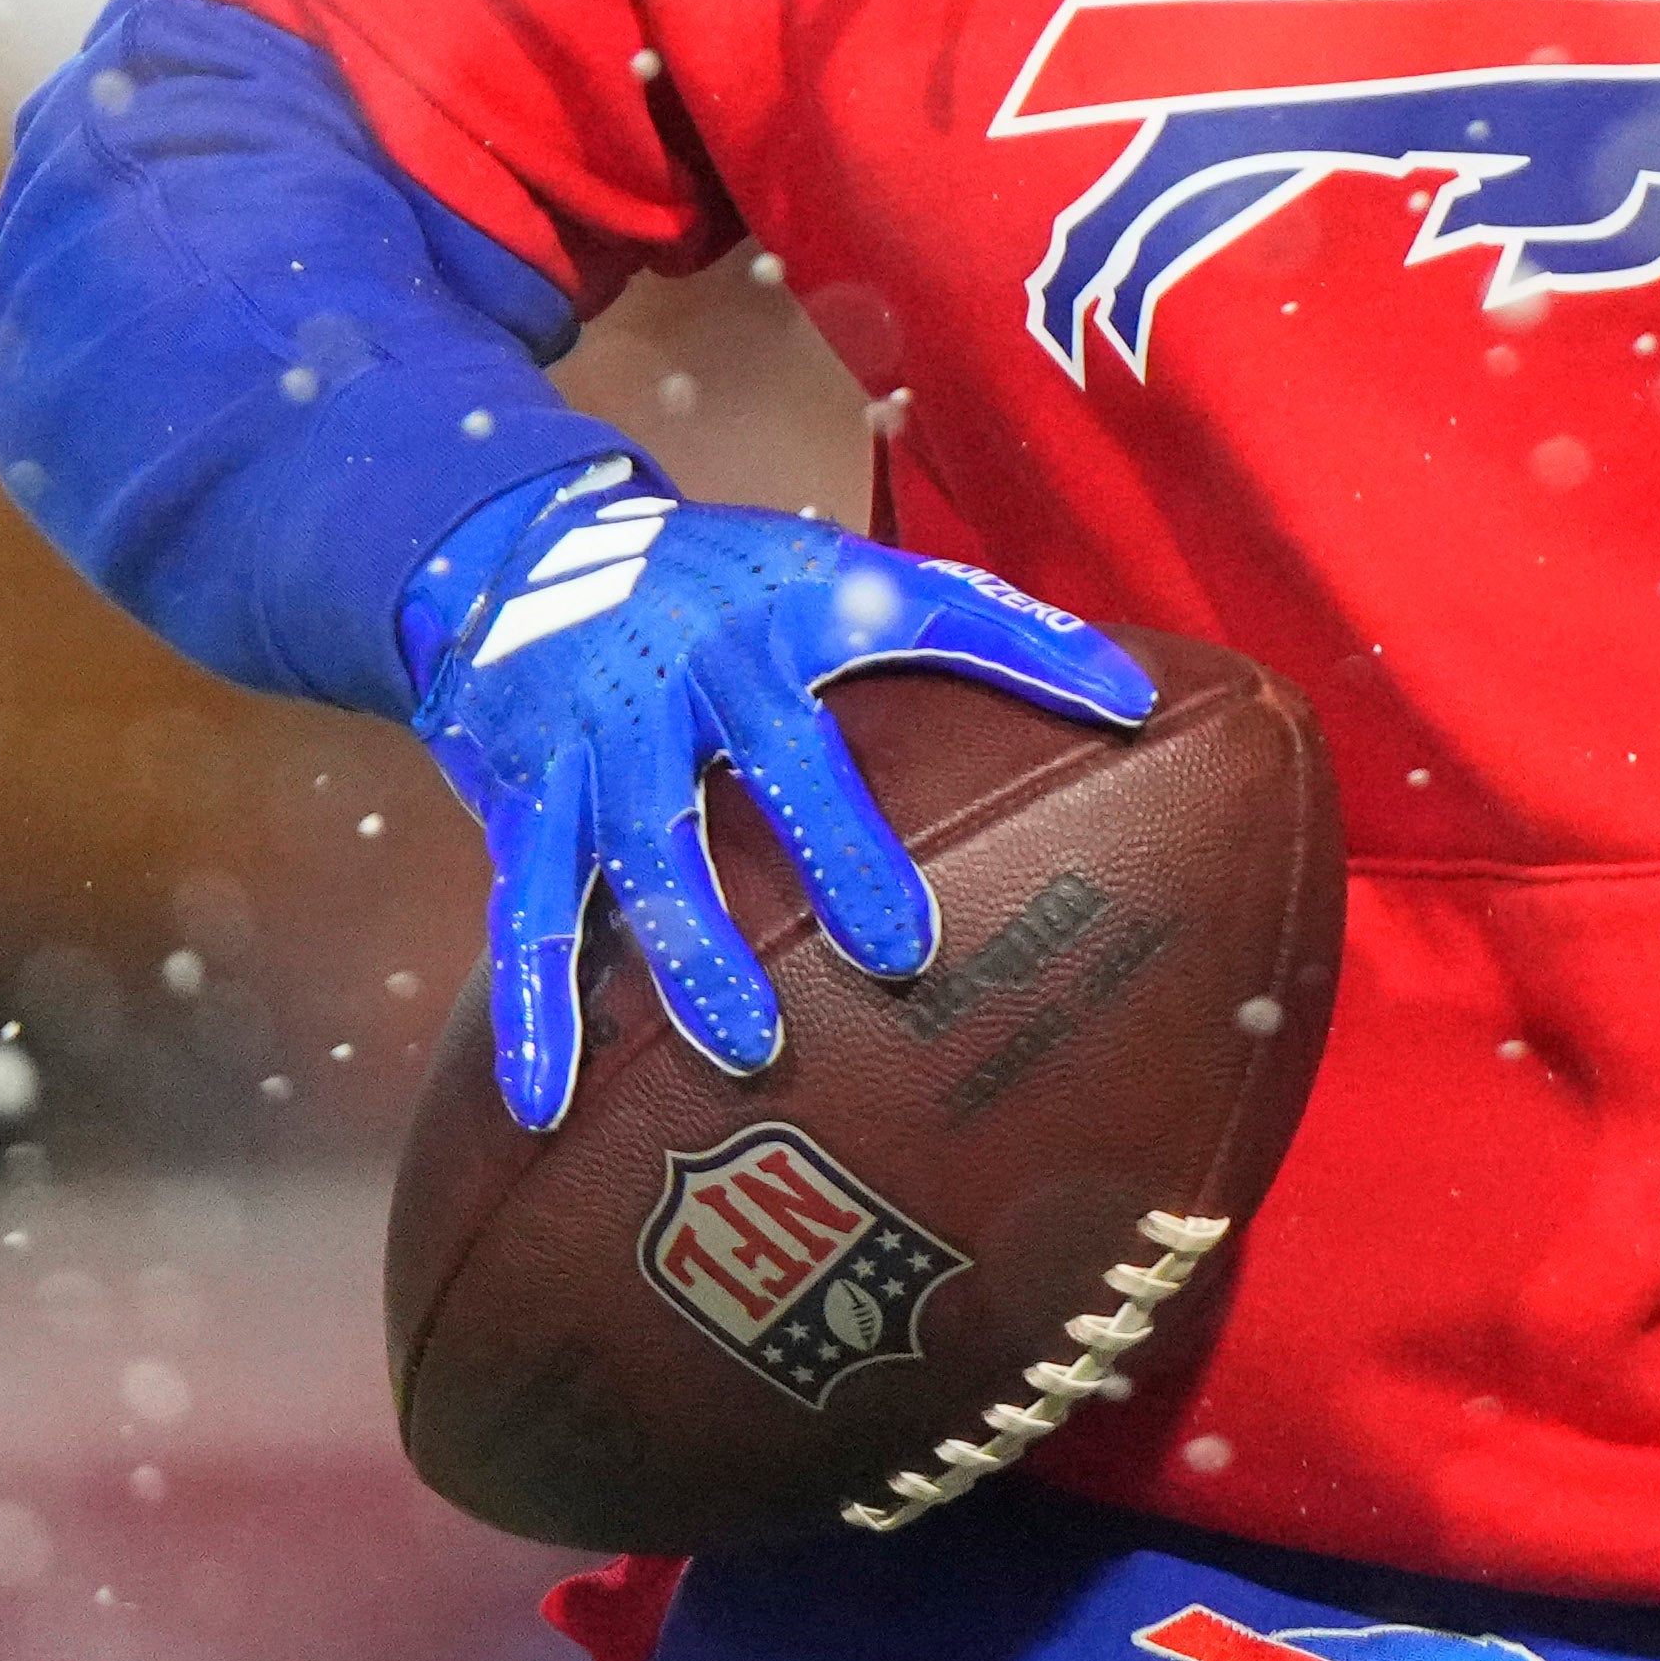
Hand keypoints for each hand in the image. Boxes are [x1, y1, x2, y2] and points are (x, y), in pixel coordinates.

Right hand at [397, 455, 1160, 1128]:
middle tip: (899, 951)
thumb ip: (988, 626)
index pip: (933, 613)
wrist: (522, 555)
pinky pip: (528, 913)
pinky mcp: (530, 797)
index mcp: (798, 609)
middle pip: (775, 755)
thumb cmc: (731, 585)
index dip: (1028, 650)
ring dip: (691, 950)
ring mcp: (608, 739)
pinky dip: (535, 1008)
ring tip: (749, 1049)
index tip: (1119, 714)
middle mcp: (702, 667)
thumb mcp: (846, 573)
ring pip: (647, 849)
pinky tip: (543, 1105)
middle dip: (835, 848)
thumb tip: (1137, 700)